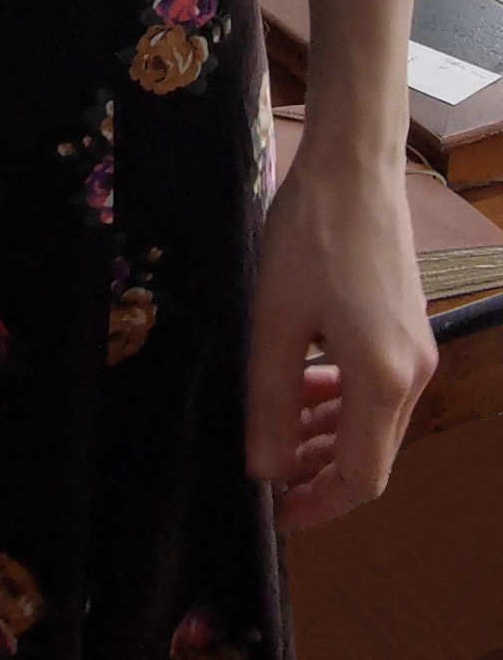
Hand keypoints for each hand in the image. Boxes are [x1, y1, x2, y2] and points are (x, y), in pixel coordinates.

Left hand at [244, 146, 438, 533]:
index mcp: (382, 380)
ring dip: (328, 435)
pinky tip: (303, 387)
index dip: (319, 505)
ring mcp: (415, 348)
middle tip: (268, 476)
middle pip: (372, 454)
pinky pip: (376, 385)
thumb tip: (265, 470)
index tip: (277, 515)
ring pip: (374, 420)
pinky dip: (341, 399)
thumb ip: (270, 401)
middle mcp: (412, 373)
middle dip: (320, 473)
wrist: (353, 164)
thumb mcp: (274, 320)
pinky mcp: (406, 325)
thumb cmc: (309, 236)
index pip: (361, 478)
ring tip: (277, 435)